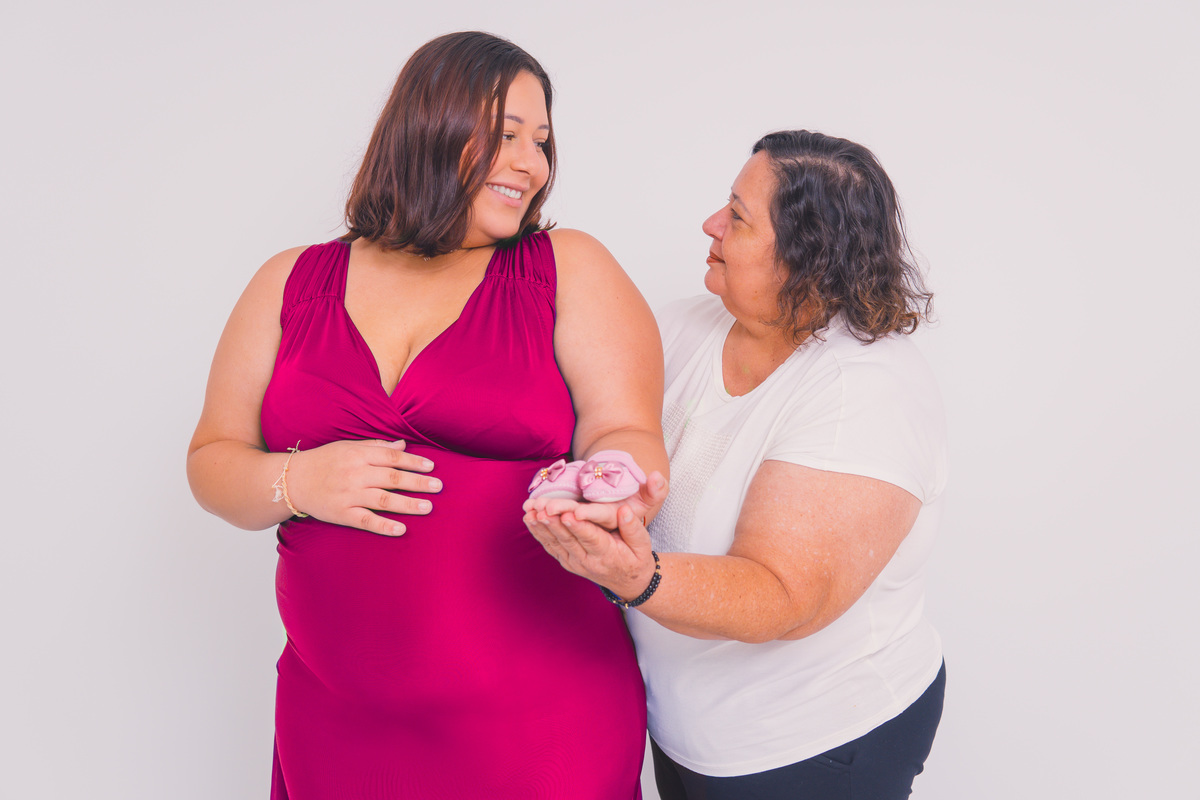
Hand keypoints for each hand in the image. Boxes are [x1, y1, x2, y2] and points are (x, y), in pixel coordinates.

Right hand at [284, 439, 441, 536]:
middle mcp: (354, 474)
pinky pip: (365, 521)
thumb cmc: (323, 461)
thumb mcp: (348, 447)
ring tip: (428, 507)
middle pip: (392, 478)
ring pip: (383, 500)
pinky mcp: (340, 513)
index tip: (431, 467)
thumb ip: (376, 447)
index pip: (391, 457)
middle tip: (438, 487)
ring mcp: (348, 495)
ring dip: (408, 504)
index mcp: (358, 454)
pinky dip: (383, 526)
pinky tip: (401, 529)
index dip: (413, 462)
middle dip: (418, 482)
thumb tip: (403, 445)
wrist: (291, 480)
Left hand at [524, 472, 666, 599]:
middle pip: (569, 540)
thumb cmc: (637, 559)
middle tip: (542, 509)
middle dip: (554, 523)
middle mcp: (588, 561)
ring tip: (530, 512)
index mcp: (608, 554)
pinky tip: (529, 520)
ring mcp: (575, 563)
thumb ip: (633, 528)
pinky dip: (539, 533)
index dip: (579, 526)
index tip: (568, 514)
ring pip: (556, 544)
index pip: (592, 538)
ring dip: (541, 527)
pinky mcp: (567, 562)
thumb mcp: (643, 545)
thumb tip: (624, 510)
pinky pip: (551, 547)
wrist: (629, 583)